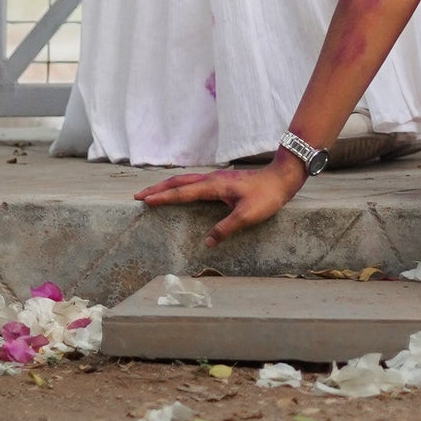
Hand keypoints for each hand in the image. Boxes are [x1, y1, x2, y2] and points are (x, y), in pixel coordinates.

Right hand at [136, 151, 304, 241]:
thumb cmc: (266, 197)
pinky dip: (180, 185)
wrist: (282, 178)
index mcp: (214, 186)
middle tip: (139, 196)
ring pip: (186, 179)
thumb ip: (225, 229)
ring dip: (168, 185)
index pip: (183, 192)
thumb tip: (207, 242)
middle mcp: (212, 179)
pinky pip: (194, 181)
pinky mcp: (222, 181)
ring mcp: (217, 178)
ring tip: (153, 193)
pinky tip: (180, 191)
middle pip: (179, 181)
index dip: (163, 197)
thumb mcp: (247, 216)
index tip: (145, 201)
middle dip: (158, 188)